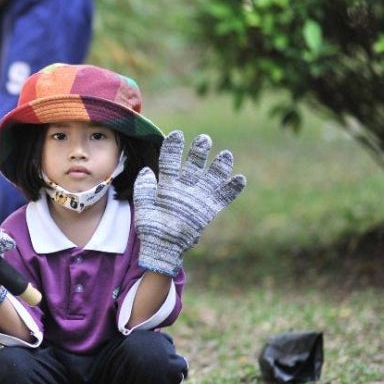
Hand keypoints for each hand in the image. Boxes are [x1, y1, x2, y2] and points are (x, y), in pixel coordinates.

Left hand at [133, 130, 246, 275]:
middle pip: (194, 165)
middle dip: (199, 152)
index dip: (174, 148)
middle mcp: (184, 187)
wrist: (163, 248)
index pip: (170, 161)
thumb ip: (144, 190)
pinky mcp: (208, 209)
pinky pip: (222, 198)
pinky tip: (239, 179)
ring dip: (218, 167)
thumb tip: (147, 170)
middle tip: (204, 139)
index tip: (177, 135)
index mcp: (167, 184)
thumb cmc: (151, 228)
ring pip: (211, 177)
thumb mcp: (143, 208)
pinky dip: (231, 189)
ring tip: (226, 155)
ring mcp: (197, 197)